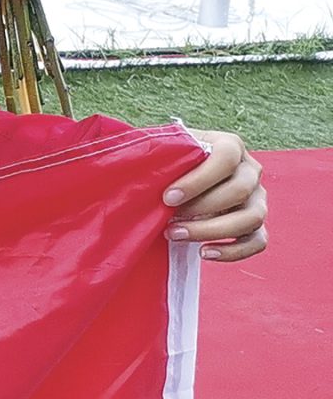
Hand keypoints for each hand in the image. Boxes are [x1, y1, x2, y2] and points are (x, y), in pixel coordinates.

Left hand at [165, 130, 268, 261]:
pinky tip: (203, 252)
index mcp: (231, 146)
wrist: (179, 179)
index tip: (168, 197)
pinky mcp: (256, 224)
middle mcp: (250, 171)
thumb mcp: (167, 152)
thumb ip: (162, 155)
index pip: (226, 158)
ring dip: (212, 230)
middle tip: (168, 219)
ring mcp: (258, 199)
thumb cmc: (170, 163)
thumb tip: (142, 167)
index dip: (198, 180)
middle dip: (200, 208)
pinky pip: (258, 242)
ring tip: (176, 234)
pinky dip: (233, 251)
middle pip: (240, 190)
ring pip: (252, 218)